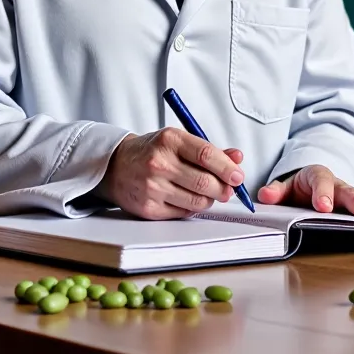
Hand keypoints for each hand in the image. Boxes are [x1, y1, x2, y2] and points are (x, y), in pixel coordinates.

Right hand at [98, 129, 245, 219]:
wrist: (116, 166)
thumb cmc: (152, 151)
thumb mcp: (178, 141)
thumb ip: (209, 150)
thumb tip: (237, 157)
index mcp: (170, 140)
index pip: (206, 155)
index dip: (227, 168)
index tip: (238, 176)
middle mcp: (159, 163)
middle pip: (204, 182)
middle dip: (224, 189)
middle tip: (229, 189)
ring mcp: (152, 187)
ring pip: (197, 201)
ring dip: (210, 199)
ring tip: (208, 193)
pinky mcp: (149, 208)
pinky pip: (184, 213)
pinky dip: (193, 208)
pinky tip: (188, 198)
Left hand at [257, 165, 353, 217]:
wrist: (306, 189)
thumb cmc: (298, 188)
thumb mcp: (285, 187)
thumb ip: (275, 191)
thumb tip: (265, 196)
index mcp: (317, 175)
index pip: (321, 181)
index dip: (323, 193)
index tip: (323, 207)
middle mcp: (335, 185)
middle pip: (346, 190)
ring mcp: (345, 199)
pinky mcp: (350, 212)